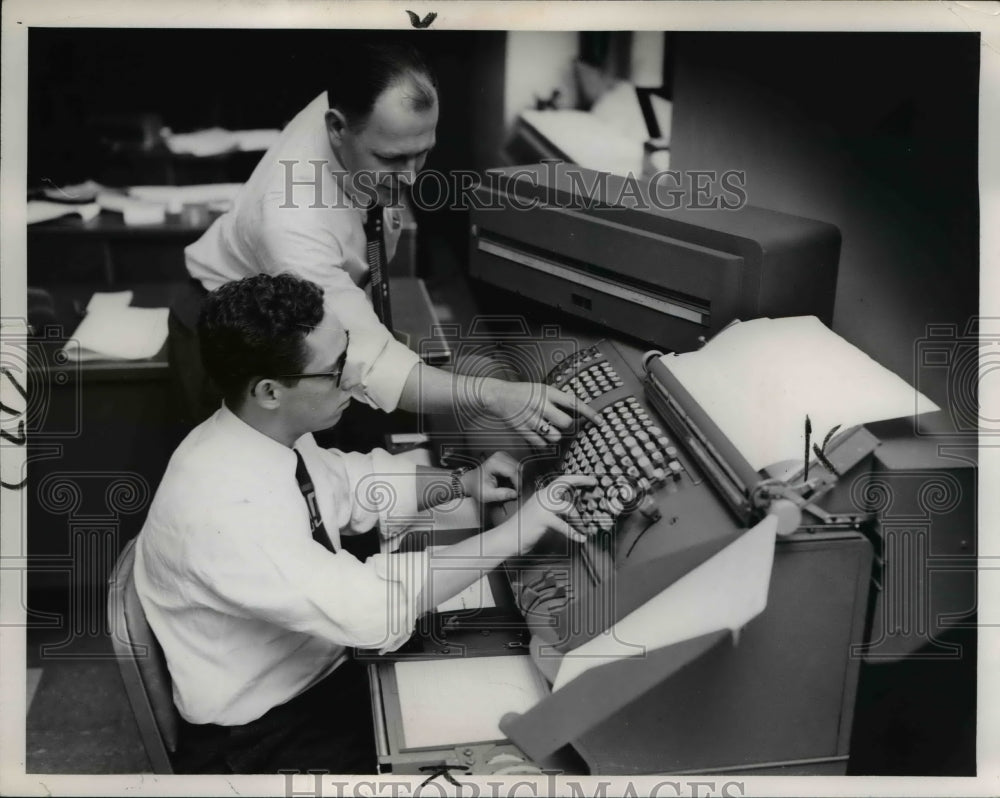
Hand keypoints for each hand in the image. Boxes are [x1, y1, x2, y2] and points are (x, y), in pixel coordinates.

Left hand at [460, 451, 520, 503]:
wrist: (471, 481)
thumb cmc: (477, 486)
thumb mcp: (487, 494)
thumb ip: (501, 495)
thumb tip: (514, 494)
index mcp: (494, 463)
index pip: (513, 472)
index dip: (518, 483)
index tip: (518, 492)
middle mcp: (498, 456)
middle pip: (517, 468)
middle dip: (518, 480)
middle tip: (515, 491)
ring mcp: (502, 455)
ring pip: (518, 467)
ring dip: (517, 477)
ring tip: (512, 486)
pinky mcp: (505, 457)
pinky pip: (516, 466)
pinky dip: (515, 474)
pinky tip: (510, 480)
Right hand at [482, 379, 601, 448]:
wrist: (499, 395)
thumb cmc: (524, 392)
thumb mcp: (542, 389)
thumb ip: (558, 399)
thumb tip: (578, 411)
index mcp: (547, 392)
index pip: (573, 403)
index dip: (589, 413)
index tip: (600, 421)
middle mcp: (540, 405)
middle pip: (566, 423)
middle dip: (567, 426)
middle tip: (561, 423)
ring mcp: (531, 419)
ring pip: (555, 436)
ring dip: (556, 435)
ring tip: (548, 428)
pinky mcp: (522, 430)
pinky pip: (542, 444)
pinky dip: (545, 443)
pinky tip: (541, 435)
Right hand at [515, 474, 597, 545]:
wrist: (507, 537)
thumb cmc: (524, 528)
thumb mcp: (540, 513)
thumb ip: (553, 509)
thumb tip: (573, 510)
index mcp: (542, 495)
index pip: (560, 481)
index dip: (575, 478)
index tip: (589, 479)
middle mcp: (542, 497)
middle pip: (562, 482)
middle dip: (580, 480)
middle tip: (594, 482)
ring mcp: (541, 507)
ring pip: (567, 506)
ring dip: (579, 518)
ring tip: (587, 526)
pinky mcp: (541, 519)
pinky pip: (563, 526)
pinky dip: (574, 533)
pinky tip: (581, 538)